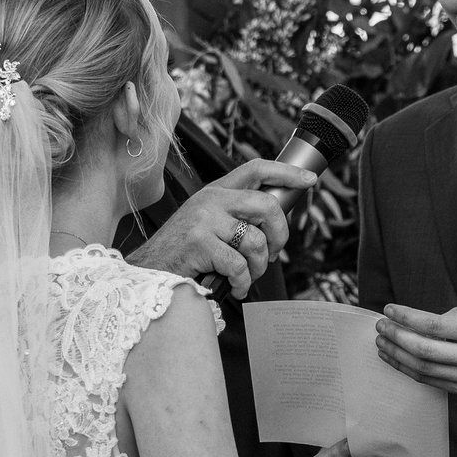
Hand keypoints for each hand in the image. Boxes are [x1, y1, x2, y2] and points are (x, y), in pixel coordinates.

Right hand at [126, 159, 315, 296]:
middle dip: (280, 235)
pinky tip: (236, 287)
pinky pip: (239, 265)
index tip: (308, 179)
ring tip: (247, 276)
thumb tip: (274, 224)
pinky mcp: (199, 243)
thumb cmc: (182, 252)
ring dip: (259, 267)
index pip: (256, 169)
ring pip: (256, 241)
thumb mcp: (207, 221)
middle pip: (267, 206)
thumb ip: (235, 215)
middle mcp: (211, 199)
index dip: (286, 172)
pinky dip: (243, 283)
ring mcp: (204, 219)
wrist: (148, 271)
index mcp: (216, 191)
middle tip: (275, 253)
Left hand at [375, 304, 456, 395]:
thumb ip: (449, 319)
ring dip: (396, 353)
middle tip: (381, 325)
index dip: (407, 317)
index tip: (390, 309)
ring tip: (382, 340)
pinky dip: (406, 368)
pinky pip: (428, 380)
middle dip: (396, 336)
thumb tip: (415, 321)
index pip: (434, 326)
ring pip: (422, 368)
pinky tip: (394, 357)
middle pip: (424, 349)